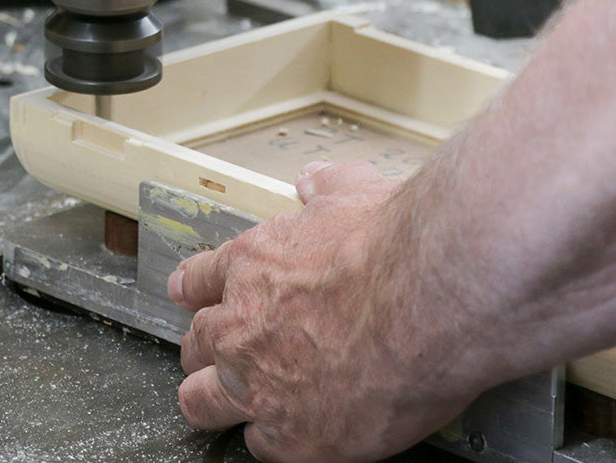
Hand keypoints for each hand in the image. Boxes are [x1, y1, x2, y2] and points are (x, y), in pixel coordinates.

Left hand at [168, 161, 475, 462]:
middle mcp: (241, 326)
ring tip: (220, 400)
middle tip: (213, 351)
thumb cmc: (393, 242)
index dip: (191, 288)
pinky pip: (260, 446)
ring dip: (212, 398)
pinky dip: (271, 438)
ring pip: (205, 402)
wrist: (428, 297)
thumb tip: (313, 179)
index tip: (187, 294)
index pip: (197, 280)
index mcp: (251, 265)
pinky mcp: (295, 437)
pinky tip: (287, 431)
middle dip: (202, 346)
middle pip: (195, 344)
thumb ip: (324, 186)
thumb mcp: (352, 190)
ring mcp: (261, 385)